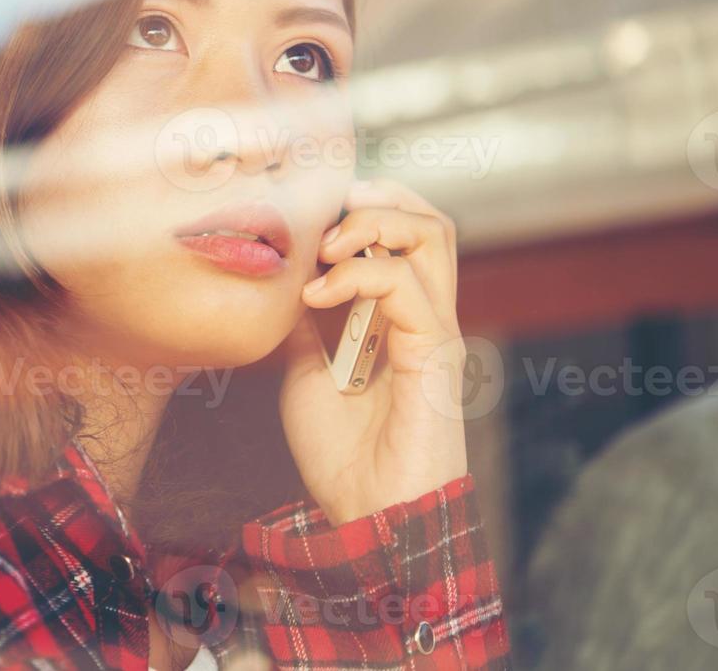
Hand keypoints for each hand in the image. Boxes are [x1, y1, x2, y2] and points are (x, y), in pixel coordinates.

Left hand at [279, 178, 468, 525]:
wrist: (371, 518)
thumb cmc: (345, 457)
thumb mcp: (305, 374)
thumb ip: (304, 327)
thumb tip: (281, 284)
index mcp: (401, 318)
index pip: (405, 235)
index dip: (361, 209)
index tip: (308, 214)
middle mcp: (426, 315)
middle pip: (430, 221)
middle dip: (377, 199)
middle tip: (325, 215)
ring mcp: (435, 329)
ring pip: (433, 234)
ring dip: (372, 223)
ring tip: (325, 245)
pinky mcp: (435, 351)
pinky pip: (406, 284)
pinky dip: (356, 275)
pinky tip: (316, 293)